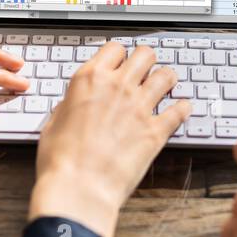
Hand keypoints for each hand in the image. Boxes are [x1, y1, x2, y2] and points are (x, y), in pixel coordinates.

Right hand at [29, 42, 190, 236]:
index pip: (114, 48)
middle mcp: (118, 87)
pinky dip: (182, 109)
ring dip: (166, 79)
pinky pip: (180, 110)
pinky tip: (181, 109)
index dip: (118, 55)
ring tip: (165, 86)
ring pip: (167, 75)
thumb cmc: (60, 159)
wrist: (78, 188)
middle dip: (146, 61)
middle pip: (145, 54)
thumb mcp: (54, 122)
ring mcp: (140, 107)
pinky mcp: (156, 131)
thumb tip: (76, 103)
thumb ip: (70, 104)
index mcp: (90, 79)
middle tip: (144, 71)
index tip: (119, 63)